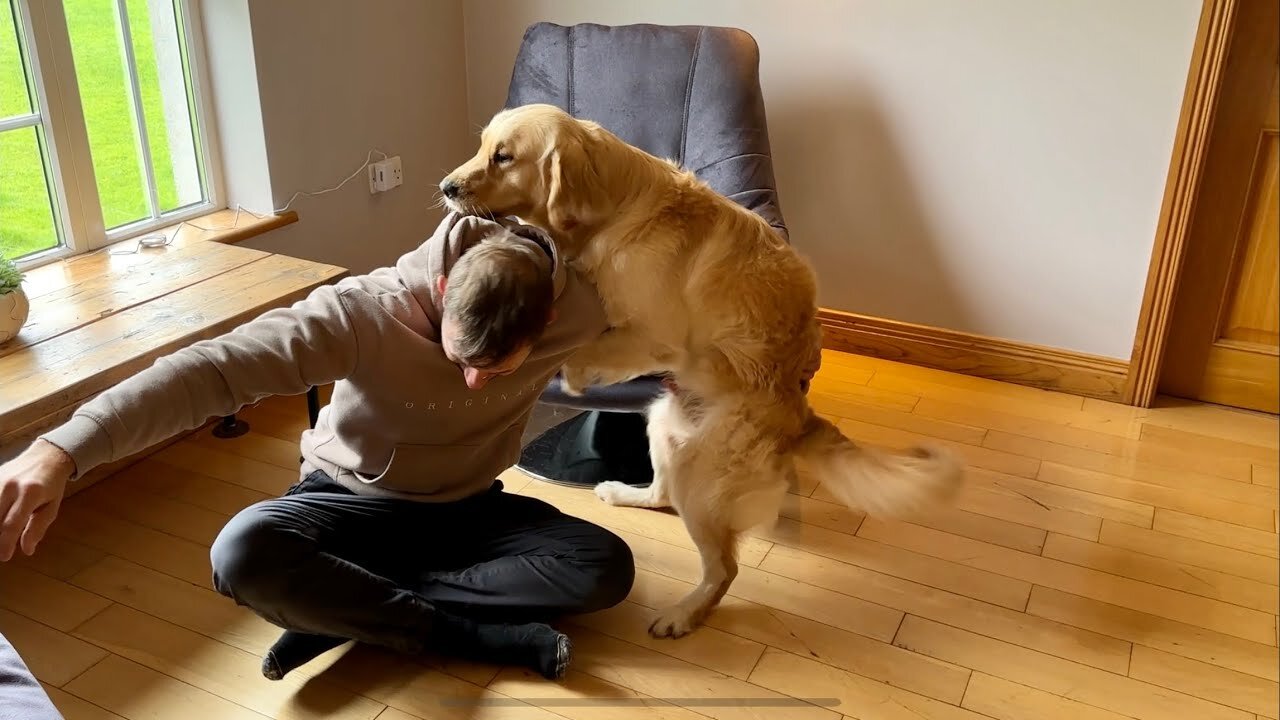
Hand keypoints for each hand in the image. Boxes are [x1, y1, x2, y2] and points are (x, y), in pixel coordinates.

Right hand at [0, 439, 73, 559]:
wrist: (46, 456)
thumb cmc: (52, 485)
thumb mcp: (52, 506)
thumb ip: (38, 527)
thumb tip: (26, 550)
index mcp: (30, 493)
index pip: (11, 524)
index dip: (5, 543)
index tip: (5, 557)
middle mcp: (10, 486)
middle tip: (1, 550)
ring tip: (2, 536)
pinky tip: (0, 522)